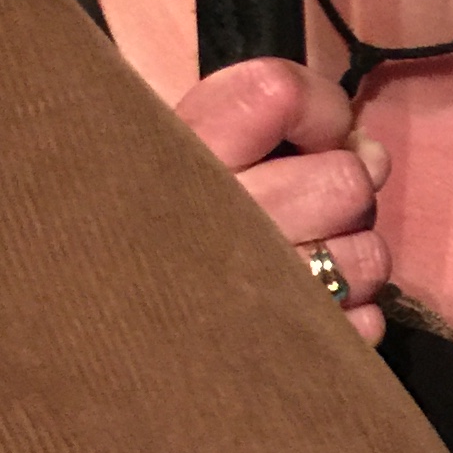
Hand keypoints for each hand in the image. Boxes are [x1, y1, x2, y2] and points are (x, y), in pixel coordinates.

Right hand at [173, 58, 391, 344]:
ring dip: (347, 260)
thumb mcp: (185, 160)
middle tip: (302, 211)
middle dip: (339, 193)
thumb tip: (371, 154)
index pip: (278, 94)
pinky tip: (298, 317)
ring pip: (369, 255)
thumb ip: (279, 134)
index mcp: (183, 157)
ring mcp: (258, 298)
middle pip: (347, 182)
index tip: (309, 134)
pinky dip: (345, 320)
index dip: (317, 110)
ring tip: (296, 267)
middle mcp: (220, 222)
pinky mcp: (288, 358)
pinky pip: (363, 325)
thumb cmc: (147, 236)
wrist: (81, 347)